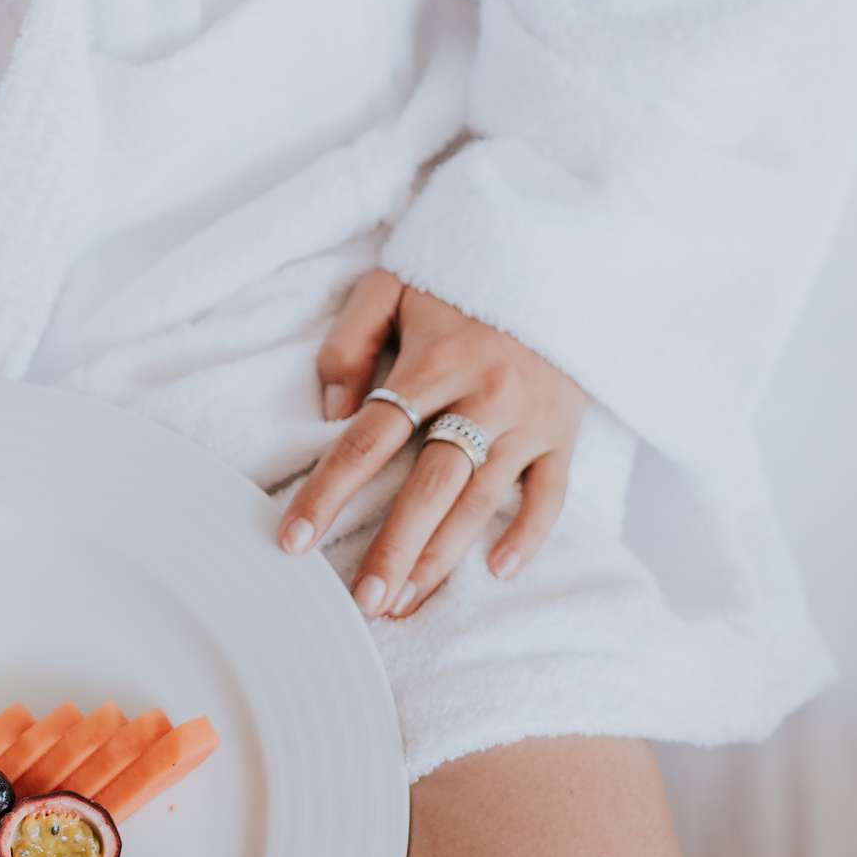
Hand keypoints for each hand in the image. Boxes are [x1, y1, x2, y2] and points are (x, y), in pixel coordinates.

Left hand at [281, 270, 585, 618]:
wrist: (557, 253)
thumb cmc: (456, 279)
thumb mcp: (391, 286)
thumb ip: (350, 342)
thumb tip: (331, 412)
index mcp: (435, 362)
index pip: (369, 438)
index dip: (328, 492)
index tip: (293, 540)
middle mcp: (485, 395)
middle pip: (429, 485)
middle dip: (393, 549)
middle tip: (362, 602)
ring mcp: (529, 419)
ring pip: (482, 500)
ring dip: (442, 557)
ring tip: (403, 603)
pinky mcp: (563, 431)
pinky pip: (551, 493)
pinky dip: (528, 534)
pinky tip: (495, 571)